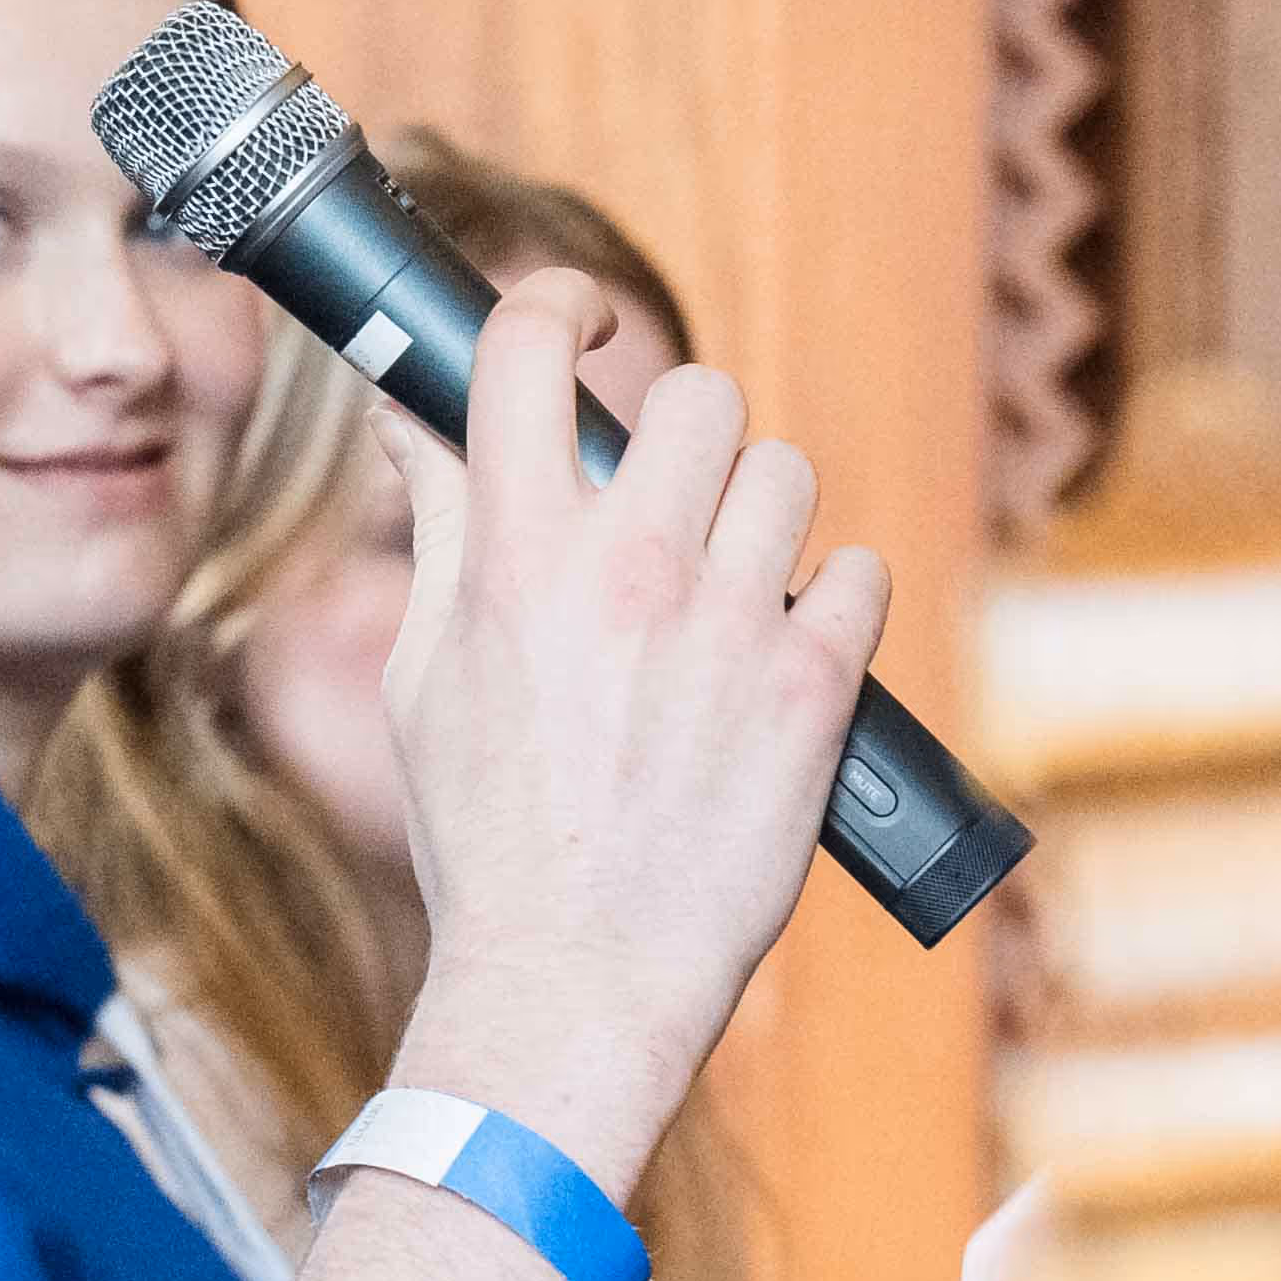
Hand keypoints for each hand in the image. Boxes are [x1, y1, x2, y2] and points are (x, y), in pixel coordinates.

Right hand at [370, 276, 890, 1184]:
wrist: (576, 974)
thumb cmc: (486, 832)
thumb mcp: (425, 671)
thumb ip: (440, 530)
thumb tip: (420, 423)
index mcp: (512, 555)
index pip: (530, 348)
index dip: (555, 305)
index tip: (577, 319)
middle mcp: (628, 569)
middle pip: (693, 390)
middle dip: (680, 432)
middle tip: (666, 495)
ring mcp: (732, 623)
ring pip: (784, 472)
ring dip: (757, 513)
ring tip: (729, 585)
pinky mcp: (816, 688)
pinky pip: (860, 574)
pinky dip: (831, 600)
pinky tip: (787, 646)